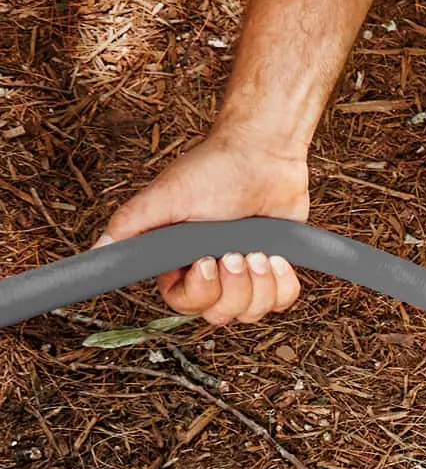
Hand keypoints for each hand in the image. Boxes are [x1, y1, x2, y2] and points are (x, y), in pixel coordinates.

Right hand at [97, 132, 309, 325]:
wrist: (263, 155)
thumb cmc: (213, 170)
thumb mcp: (167, 197)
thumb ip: (132, 225)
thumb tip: (99, 249)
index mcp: (178, 260)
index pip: (183, 303)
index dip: (199, 292)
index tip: (206, 262)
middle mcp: (210, 272)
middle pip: (219, 313)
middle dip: (233, 288)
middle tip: (236, 254)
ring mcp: (245, 274)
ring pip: (251, 312)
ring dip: (259, 285)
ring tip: (260, 252)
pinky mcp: (275, 270)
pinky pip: (281, 301)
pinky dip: (283, 285)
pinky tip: (278, 258)